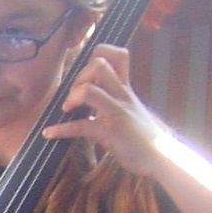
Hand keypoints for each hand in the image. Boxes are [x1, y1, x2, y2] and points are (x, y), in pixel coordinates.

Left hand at [43, 43, 170, 175]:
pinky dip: (61, 129)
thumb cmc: (145, 136)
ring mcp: (116, 113)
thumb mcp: (132, 110)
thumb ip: (115, 99)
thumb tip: (93, 93)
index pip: (119, 55)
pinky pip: (81, 126)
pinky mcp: (110, 133)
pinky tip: (49, 133)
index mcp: (126, 89)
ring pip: (89, 90)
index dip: (100, 54)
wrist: (162, 158)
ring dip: (72, 96)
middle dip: (80, 75)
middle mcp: (122, 96)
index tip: (86, 72)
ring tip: (67, 109)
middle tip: (74, 95)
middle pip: (100, 65)